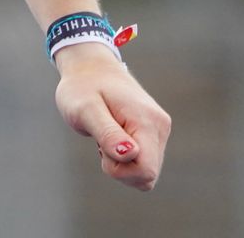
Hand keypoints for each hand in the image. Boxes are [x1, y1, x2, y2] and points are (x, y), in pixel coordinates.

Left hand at [53, 45, 169, 192]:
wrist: (90, 67)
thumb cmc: (83, 87)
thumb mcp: (85, 109)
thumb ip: (107, 132)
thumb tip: (129, 154)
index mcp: (147, 121)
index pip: (145, 171)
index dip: (120, 170)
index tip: (101, 148)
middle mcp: (160, 127)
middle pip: (148, 176)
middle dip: (120, 168)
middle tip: (102, 140)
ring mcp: (159, 129)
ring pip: (146, 172)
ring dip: (122, 163)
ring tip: (107, 135)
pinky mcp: (154, 132)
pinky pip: (143, 162)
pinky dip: (125, 158)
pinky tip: (113, 136)